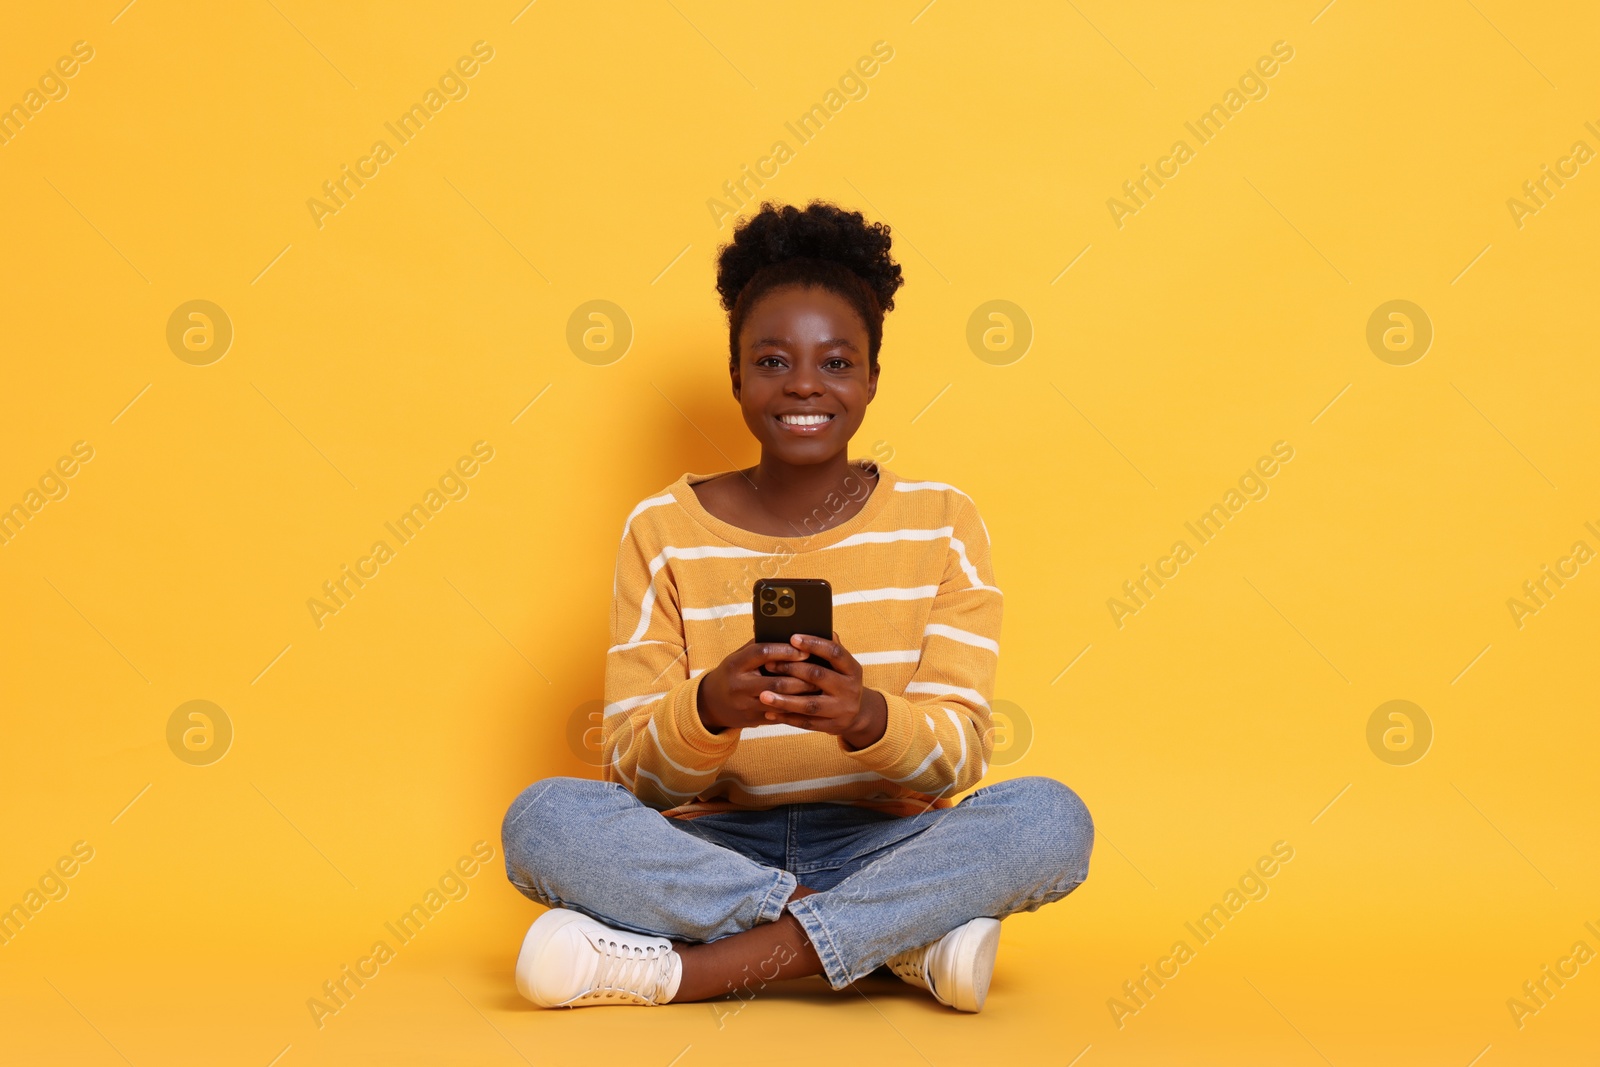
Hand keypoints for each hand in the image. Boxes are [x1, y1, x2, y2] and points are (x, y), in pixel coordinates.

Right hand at [696, 639, 821, 733]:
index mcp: (735, 664)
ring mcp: (745, 706)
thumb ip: (759, 646)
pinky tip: (809, 704)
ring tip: (819, 688)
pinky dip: (796, 709)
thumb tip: (786, 632)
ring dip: (802, 696)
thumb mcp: (738, 657)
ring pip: (780, 702)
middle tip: (820, 672)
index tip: (804, 650)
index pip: (761, 653)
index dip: (784, 651)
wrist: (712, 704)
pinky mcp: (753, 720)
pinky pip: (779, 716)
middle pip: (775, 682)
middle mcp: (739, 686)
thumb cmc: (732, 673)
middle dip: (801, 678)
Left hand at [759, 632, 887, 749]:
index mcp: (853, 669)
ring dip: (785, 700)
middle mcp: (850, 689)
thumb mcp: (840, 666)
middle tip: (768, 665)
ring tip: (763, 695)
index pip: (835, 652)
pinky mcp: (833, 727)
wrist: (857, 714)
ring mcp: (843, 710)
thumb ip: (828, 649)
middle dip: (791, 670)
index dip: (814, 644)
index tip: (792, 638)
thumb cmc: (840, 681)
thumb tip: (814, 624)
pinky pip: (807, 723)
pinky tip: (769, 712)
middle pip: (818, 677)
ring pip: (810, 704)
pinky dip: (787, 718)